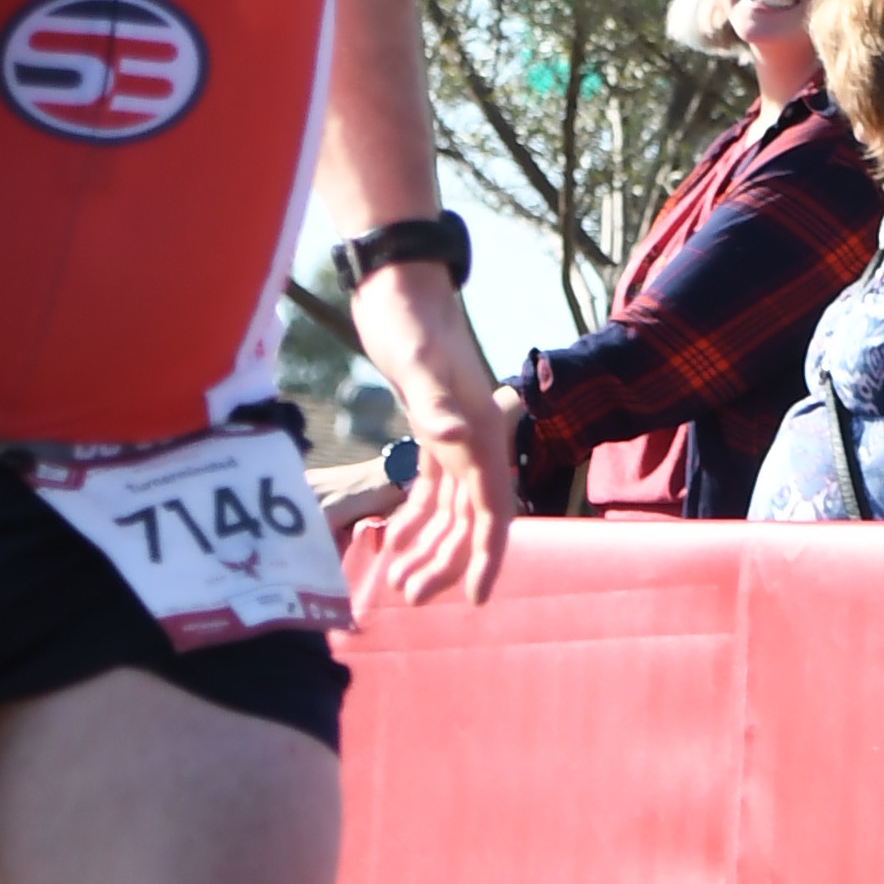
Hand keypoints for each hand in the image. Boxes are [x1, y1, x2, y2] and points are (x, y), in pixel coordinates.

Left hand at [345, 273, 512, 612]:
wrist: (400, 285)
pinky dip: (414, 516)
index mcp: (484, 435)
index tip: (479, 598)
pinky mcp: (433, 427)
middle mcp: (477, 440)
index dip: (487, 558)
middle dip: (446, 562)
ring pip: (450, 509)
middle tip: (412, 596)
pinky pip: (431, 487)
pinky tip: (390, 540)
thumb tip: (454, 438)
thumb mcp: (419, 363)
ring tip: (399, 582)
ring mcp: (456, 435)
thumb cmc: (411, 322)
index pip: (493, 511)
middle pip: (470, 520)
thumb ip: (436, 404)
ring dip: (429, 547)